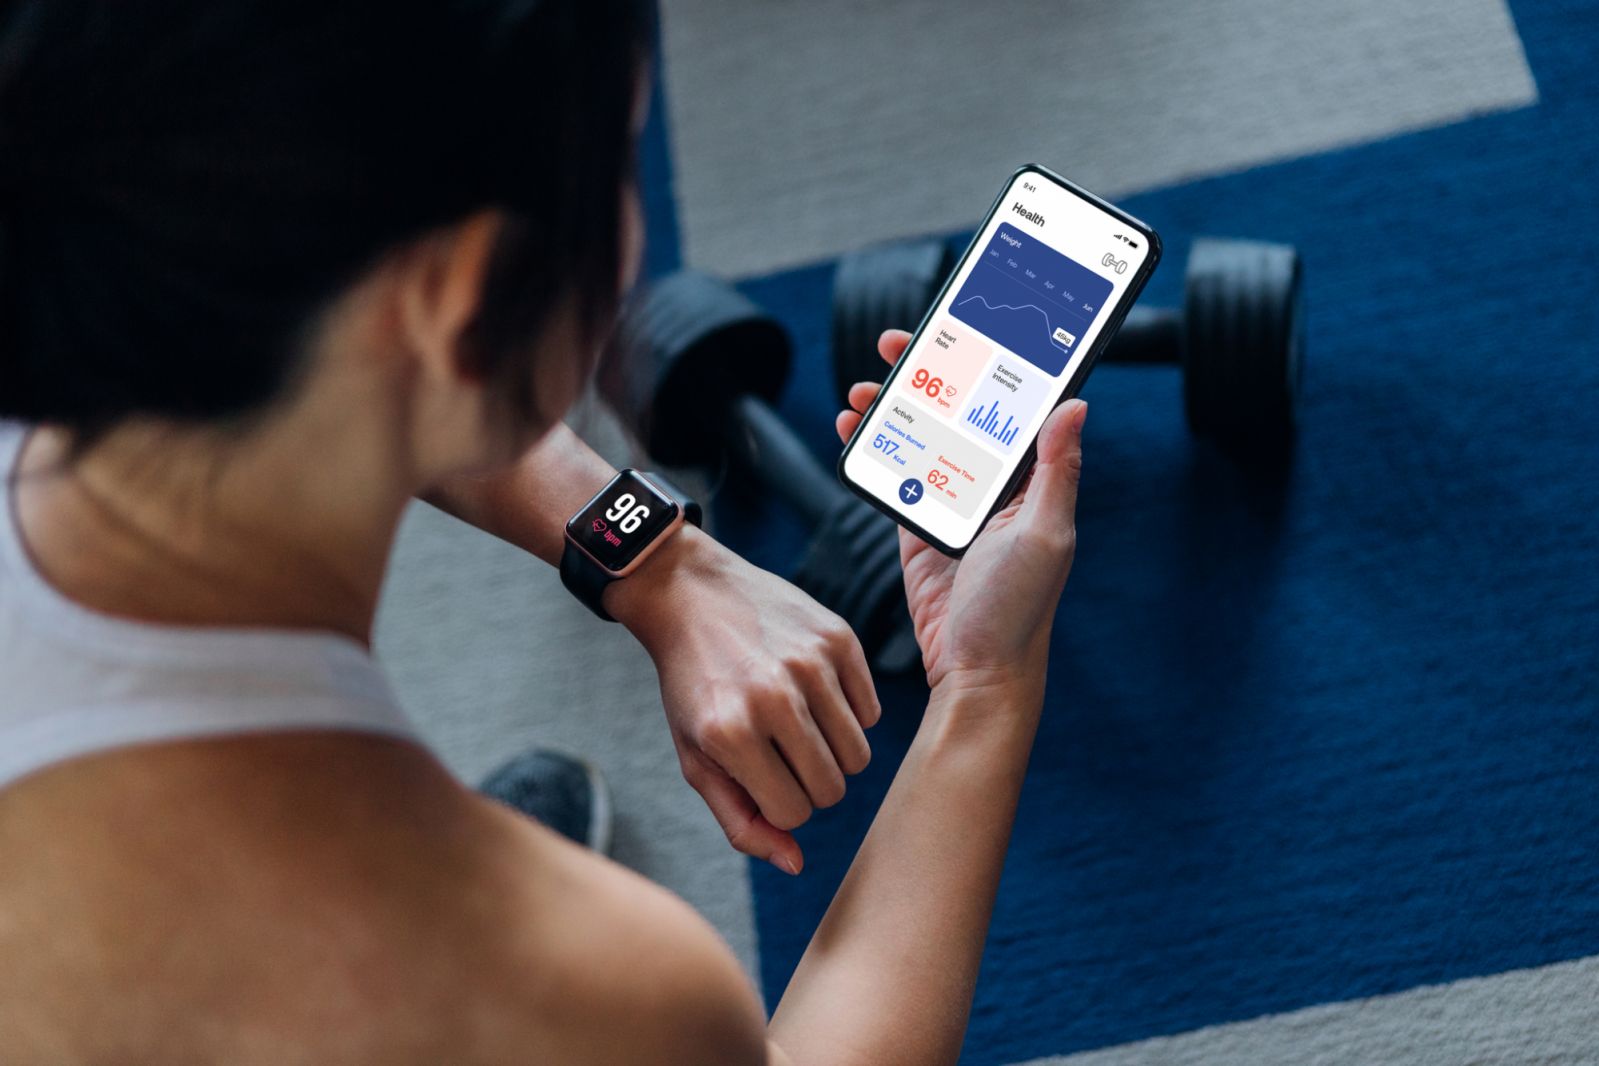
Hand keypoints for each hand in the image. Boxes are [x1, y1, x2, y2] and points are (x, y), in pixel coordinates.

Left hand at [606, 530, 879, 874]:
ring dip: (833, 753)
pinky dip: (848, 714)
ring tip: (799, 725)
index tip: (762, 777)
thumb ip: (741, 820)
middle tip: (782, 753)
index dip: (780, 804)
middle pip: (832, 789)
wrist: (689, 594)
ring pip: (859, 756)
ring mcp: (810, 664)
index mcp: (730, 735)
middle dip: (810, 783)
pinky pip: (870, 712)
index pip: (794, 813)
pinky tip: (814, 693)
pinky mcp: (838, 637)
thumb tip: (796, 864)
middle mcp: (773, 698)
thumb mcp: (698, 758)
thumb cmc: (693, 688)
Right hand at [835, 330, 1083, 694]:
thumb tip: (1075, 403)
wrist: (976, 673)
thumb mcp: (1044, 536)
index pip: (1010, 405)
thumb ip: (1055, 470)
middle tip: (894, 346)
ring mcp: (953, 505)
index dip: (987, 363)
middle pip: (958, 411)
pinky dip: (873, 449)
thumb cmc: (1019, 612)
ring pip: (921, 437)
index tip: (962, 330)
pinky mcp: (918, 528)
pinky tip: (851, 429)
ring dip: (891, 409)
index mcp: (1031, 480)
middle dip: (926, 374)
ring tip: (859, 390)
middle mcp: (995, 486)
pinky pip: (894, 475)